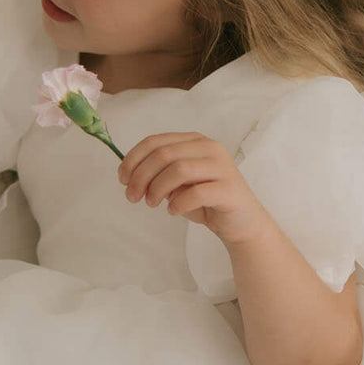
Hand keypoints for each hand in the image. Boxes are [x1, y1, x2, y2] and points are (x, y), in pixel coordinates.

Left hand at [117, 130, 269, 246]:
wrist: (241, 222)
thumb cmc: (206, 201)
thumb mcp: (177, 185)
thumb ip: (158, 174)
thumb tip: (130, 175)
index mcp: (194, 141)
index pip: (156, 141)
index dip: (133, 159)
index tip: (122, 179)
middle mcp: (209, 148)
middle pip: (164, 154)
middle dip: (141, 176)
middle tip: (132, 197)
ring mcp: (222, 167)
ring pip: (179, 169)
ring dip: (157, 189)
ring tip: (152, 204)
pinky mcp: (229, 189)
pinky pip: (196, 193)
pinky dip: (178, 203)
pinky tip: (173, 211)